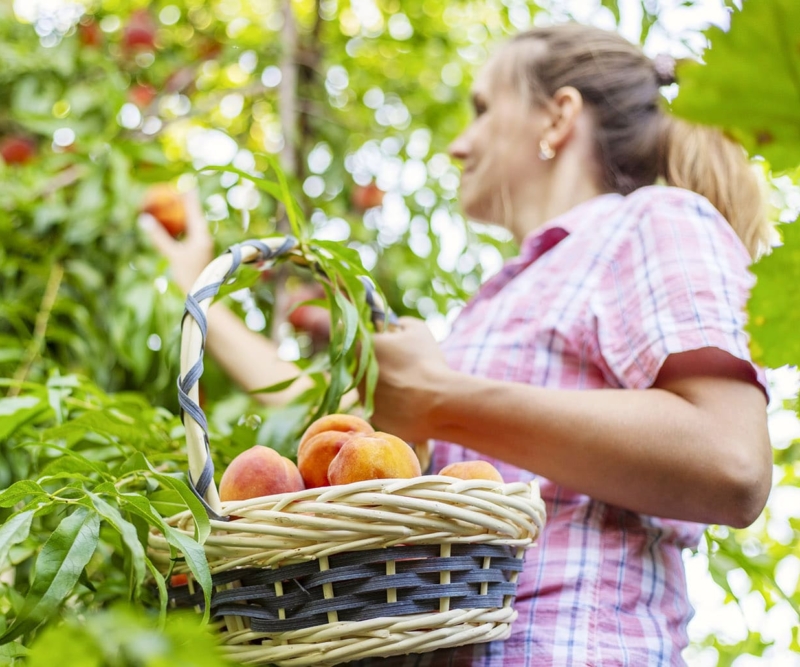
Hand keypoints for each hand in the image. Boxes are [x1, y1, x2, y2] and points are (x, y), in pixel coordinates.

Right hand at [139, 188, 213, 294]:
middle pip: (195, 215)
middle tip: (179, 189)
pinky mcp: (199, 251)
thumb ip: (159, 237)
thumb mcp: (172, 254)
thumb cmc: (187, 275)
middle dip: (187, 202)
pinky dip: (182, 226)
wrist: (200, 294)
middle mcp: (204, 238)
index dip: (189, 196)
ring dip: (185, 213)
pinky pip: (190, 233)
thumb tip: (144, 220)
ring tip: (177, 202)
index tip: (186, 182)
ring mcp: (203, 245)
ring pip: (193, 224)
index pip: (194, 210)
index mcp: (201, 236)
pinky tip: (175, 224)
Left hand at [368, 316, 452, 442]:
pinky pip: (381, 408)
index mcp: (361, 347)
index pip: (364, 341)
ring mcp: (362, 397)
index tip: (395, 349)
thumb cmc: (426, 361)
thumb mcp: (418, 330)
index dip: (381, 344)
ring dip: (387, 386)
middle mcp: (356, 373)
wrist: (436, 401)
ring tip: (411, 387)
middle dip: (383, 366)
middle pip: (366, 366)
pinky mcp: (372, 417)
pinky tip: (410, 403)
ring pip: (373, 388)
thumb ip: (401, 323)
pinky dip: (393, 406)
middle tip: (406, 368)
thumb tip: (397, 325)